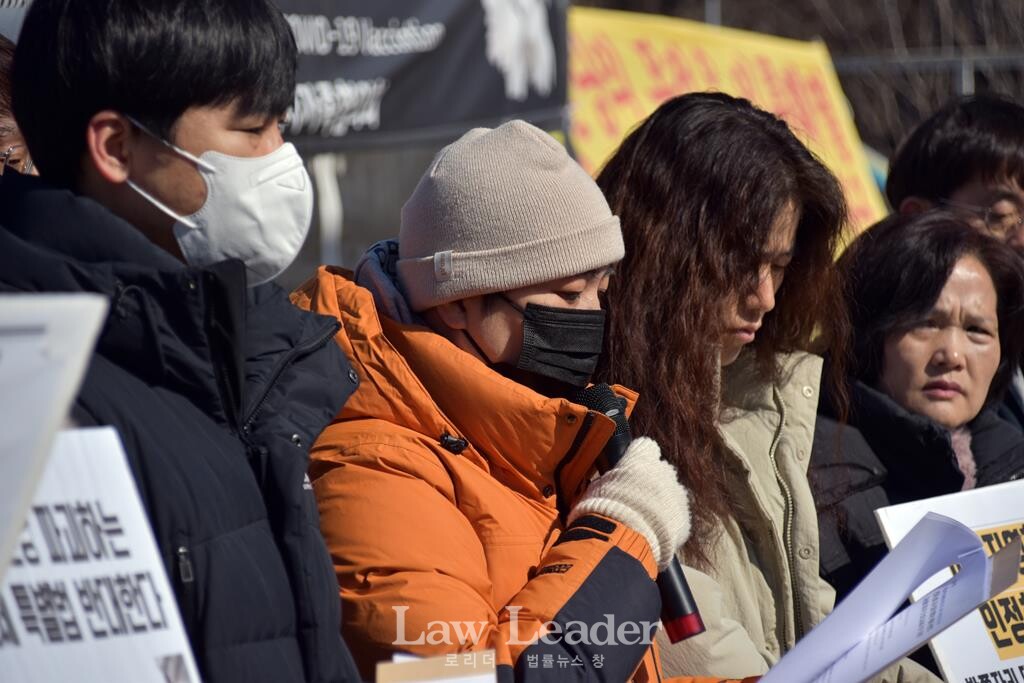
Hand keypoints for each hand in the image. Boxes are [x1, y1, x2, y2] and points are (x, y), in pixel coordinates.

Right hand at [569, 437, 690, 569]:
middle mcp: (664, 471)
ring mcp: (677, 495)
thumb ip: (610, 479)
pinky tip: (651, 533)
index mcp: (641, 458)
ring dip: (661, 503)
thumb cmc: (603, 508)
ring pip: (672, 494)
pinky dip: (668, 524)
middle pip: (662, 471)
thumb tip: (607, 482)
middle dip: (651, 482)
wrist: (622, 538)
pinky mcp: (684, 519)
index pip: (646, 447)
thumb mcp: (598, 486)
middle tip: (635, 499)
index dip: (640, 458)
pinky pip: (677, 517)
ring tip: (643, 519)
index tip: (632, 468)